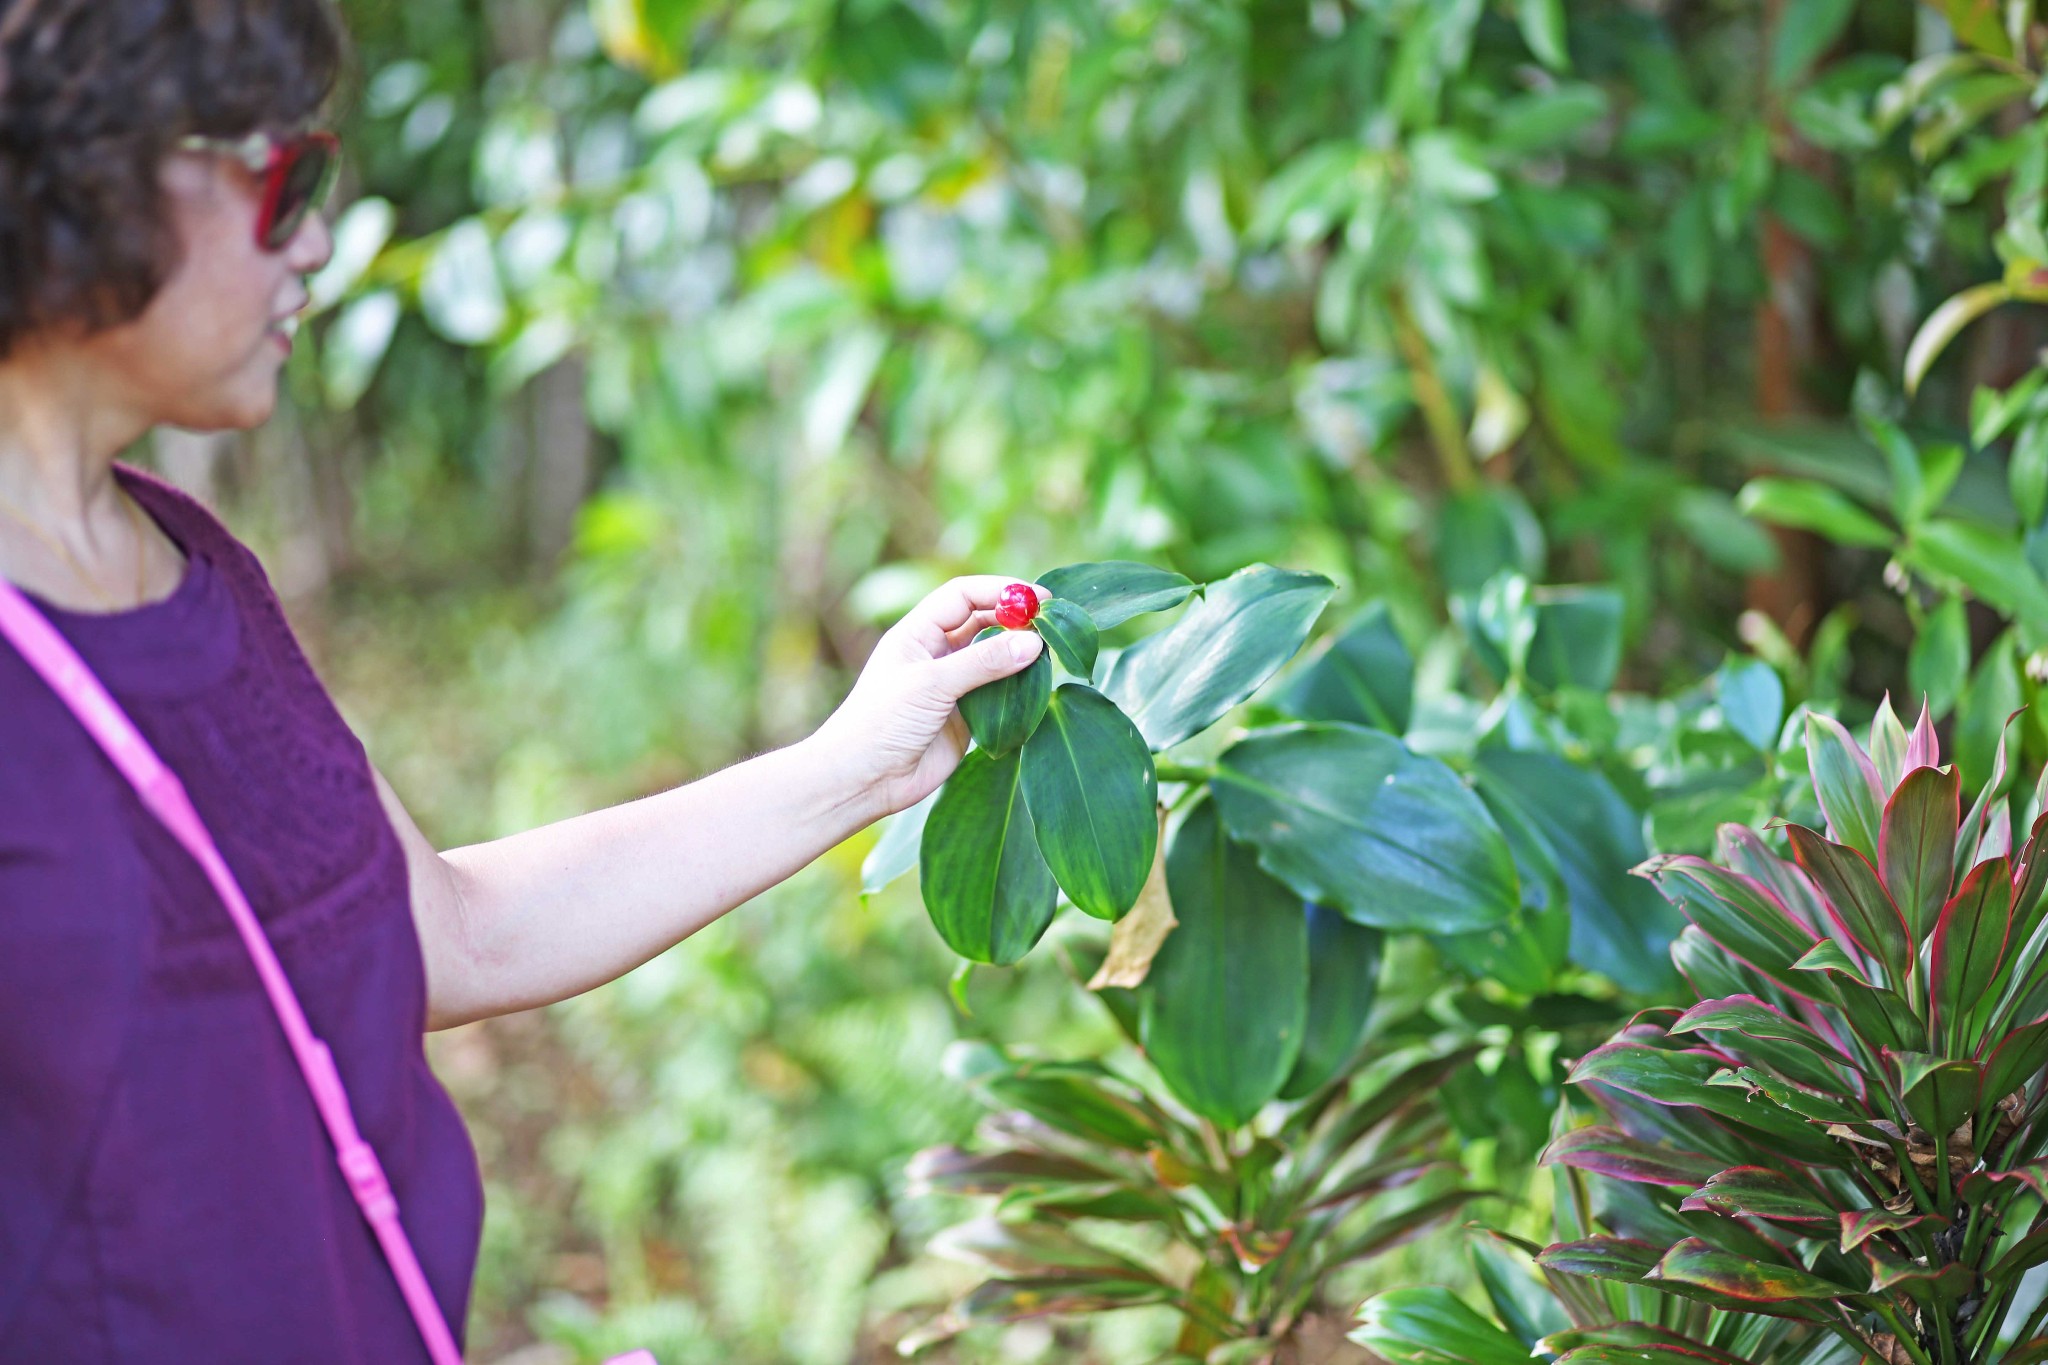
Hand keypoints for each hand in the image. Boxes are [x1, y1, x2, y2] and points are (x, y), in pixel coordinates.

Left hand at [809, 575, 1048, 821]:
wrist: (863, 780)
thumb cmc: (882, 722)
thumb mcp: (931, 684)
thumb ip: (983, 663)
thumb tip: (1033, 642)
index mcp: (917, 634)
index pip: (963, 596)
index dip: (999, 591)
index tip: (1037, 598)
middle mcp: (936, 654)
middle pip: (983, 623)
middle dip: (1015, 619)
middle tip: (1051, 623)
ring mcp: (952, 687)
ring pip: (995, 659)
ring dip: (1020, 654)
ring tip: (1050, 653)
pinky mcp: (966, 718)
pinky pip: (999, 695)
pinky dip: (1019, 689)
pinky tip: (1038, 687)